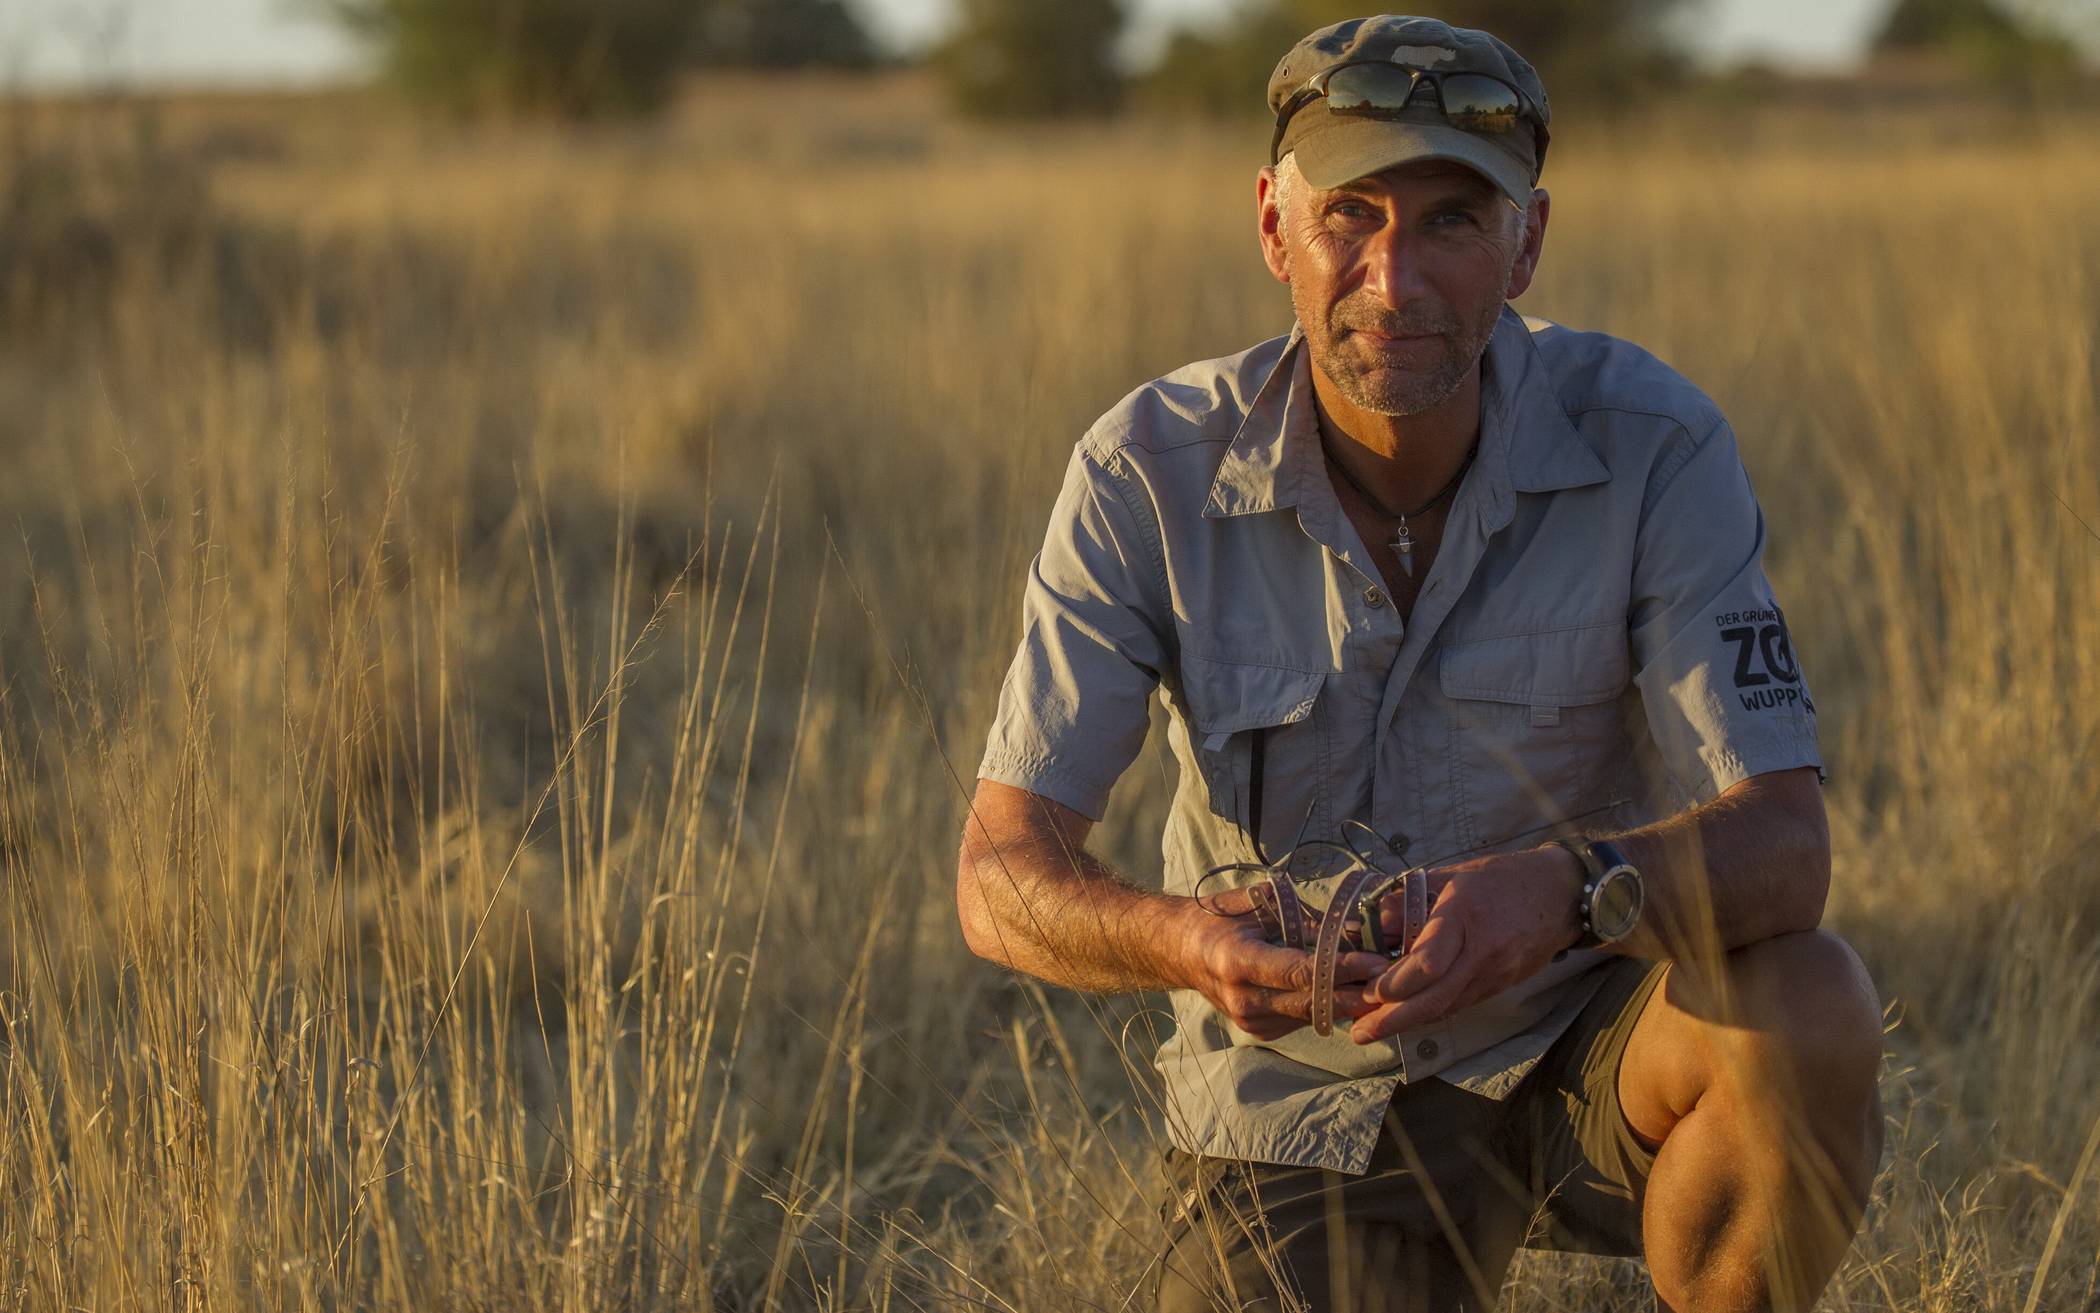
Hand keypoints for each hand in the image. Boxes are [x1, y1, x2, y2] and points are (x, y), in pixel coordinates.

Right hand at [1176, 893, 1391, 1040]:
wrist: (1181, 951)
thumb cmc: (1219, 917)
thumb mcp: (1256, 904)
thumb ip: (1303, 918)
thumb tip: (1355, 927)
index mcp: (1237, 961)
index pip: (1298, 971)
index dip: (1340, 969)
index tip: (1376, 962)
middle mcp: (1242, 998)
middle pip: (1311, 1002)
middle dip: (1356, 992)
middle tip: (1394, 979)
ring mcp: (1249, 1021)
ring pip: (1312, 1015)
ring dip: (1347, 1001)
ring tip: (1382, 982)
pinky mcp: (1259, 1032)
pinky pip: (1302, 1020)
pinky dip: (1327, 1006)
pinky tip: (1351, 991)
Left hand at [1350, 846, 1583, 1045]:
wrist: (1560, 894)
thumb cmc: (1503, 878)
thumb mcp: (1453, 874)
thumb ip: (1410, 897)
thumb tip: (1373, 920)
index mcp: (1465, 915)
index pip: (1428, 962)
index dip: (1396, 982)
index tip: (1370, 990)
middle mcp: (1482, 951)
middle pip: (1435, 997)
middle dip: (1394, 1020)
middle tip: (1360, 1032)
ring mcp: (1496, 973)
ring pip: (1448, 1007)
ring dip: (1409, 1022)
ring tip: (1374, 1030)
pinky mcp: (1502, 985)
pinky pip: (1462, 1004)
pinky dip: (1434, 1012)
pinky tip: (1410, 1017)